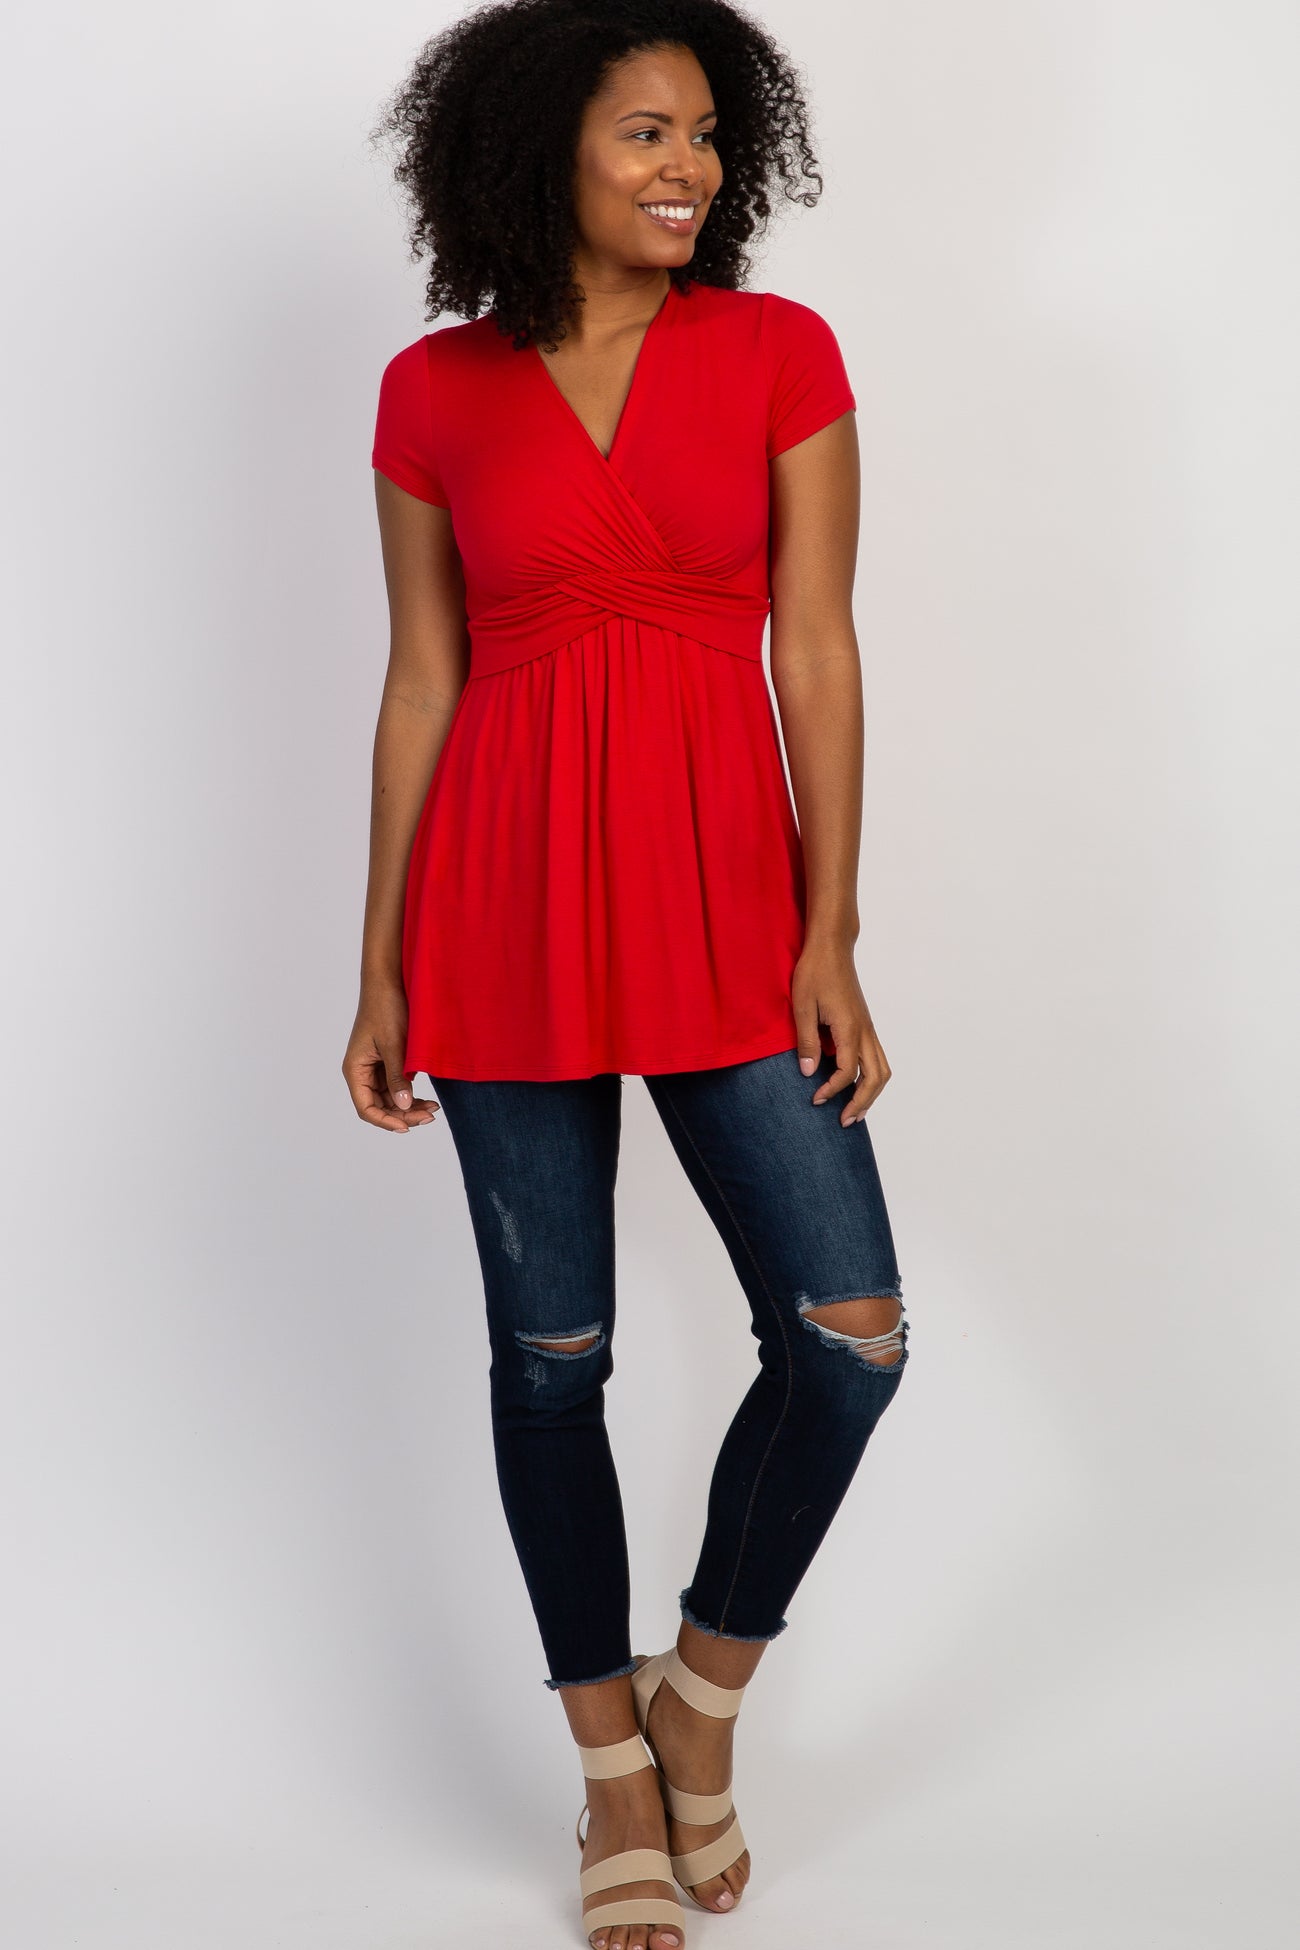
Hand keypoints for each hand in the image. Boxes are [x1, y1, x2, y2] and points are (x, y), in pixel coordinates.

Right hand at [342, 981, 439, 1133]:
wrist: (389, 982)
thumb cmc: (385, 1008)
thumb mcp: (393, 1045)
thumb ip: (397, 1076)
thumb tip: (402, 1106)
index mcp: (355, 1070)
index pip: (366, 1108)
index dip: (386, 1121)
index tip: (407, 1126)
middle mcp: (362, 1072)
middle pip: (380, 1106)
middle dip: (404, 1114)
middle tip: (430, 1116)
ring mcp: (375, 1068)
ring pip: (391, 1099)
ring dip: (410, 1106)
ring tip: (433, 1109)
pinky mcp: (388, 1061)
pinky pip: (398, 1086)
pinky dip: (411, 1094)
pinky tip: (428, 1098)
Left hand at [790, 940, 891, 1126]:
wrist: (831, 948)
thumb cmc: (814, 972)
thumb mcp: (802, 1007)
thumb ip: (807, 1041)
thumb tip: (807, 1072)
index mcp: (849, 1027)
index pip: (847, 1071)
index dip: (832, 1090)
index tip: (815, 1099)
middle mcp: (864, 1030)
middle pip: (875, 1077)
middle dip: (861, 1102)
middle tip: (844, 1121)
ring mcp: (867, 1027)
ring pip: (882, 1069)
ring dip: (871, 1093)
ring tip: (855, 1112)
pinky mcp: (865, 1024)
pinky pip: (877, 1058)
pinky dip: (871, 1077)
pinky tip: (854, 1085)